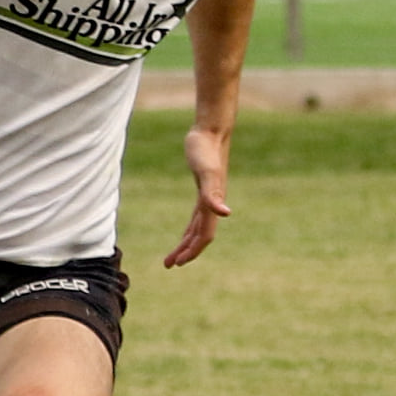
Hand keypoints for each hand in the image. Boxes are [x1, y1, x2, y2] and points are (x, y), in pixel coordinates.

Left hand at [165, 125, 230, 267]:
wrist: (211, 131)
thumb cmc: (205, 149)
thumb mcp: (206, 172)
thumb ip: (213, 194)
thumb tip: (226, 213)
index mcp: (212, 203)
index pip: (204, 235)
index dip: (193, 250)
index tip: (178, 263)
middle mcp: (212, 203)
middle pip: (201, 235)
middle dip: (187, 251)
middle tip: (170, 265)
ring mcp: (208, 197)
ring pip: (198, 227)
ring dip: (187, 243)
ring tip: (173, 257)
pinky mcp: (203, 189)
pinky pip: (198, 216)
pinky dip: (191, 228)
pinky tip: (185, 233)